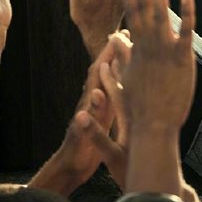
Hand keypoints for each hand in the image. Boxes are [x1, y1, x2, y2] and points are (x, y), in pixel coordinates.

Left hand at [31, 35, 130, 192]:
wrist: (70, 168)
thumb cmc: (76, 155)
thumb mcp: (84, 139)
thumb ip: (89, 122)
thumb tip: (91, 103)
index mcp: (90, 104)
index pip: (99, 74)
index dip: (108, 55)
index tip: (118, 37)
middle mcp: (94, 102)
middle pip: (104, 71)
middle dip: (115, 53)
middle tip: (128, 34)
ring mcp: (99, 108)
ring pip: (111, 81)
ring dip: (119, 64)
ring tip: (132, 49)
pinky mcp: (104, 117)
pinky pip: (116, 95)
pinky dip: (122, 83)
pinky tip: (131, 78)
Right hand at [119, 0, 195, 131]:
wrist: (153, 126)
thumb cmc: (138, 106)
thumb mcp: (124, 77)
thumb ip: (121, 55)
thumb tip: (117, 37)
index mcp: (136, 47)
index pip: (130, 11)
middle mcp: (148, 44)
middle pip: (142, 6)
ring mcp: (165, 50)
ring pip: (161, 13)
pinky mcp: (183, 58)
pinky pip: (186, 30)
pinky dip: (187, 11)